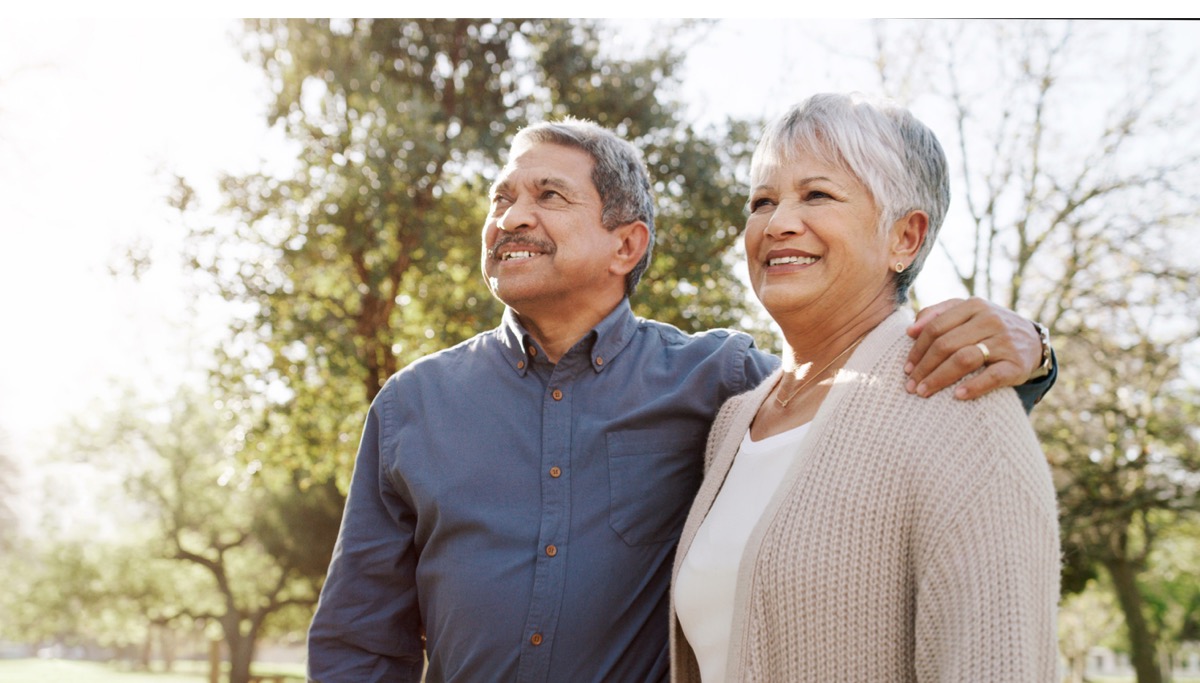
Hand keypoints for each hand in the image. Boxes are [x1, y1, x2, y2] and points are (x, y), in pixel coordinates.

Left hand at [904, 297, 1040, 399]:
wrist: (1032, 341)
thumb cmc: (988, 328)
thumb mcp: (967, 313)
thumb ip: (937, 314)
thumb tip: (910, 330)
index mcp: (974, 306)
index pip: (936, 327)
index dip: (917, 349)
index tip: (906, 368)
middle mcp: (990, 320)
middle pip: (946, 344)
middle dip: (924, 367)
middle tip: (910, 385)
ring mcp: (1004, 342)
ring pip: (964, 359)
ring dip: (939, 378)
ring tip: (924, 392)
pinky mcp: (1016, 364)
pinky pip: (992, 376)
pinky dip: (973, 387)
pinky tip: (957, 396)